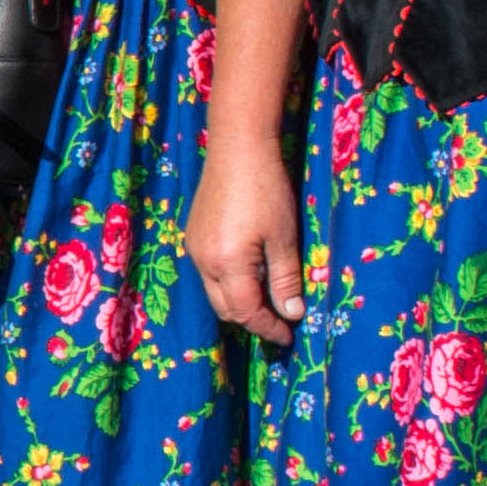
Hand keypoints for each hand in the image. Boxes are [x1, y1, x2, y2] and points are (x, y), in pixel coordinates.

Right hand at [187, 138, 305, 340]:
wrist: (237, 149)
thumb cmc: (266, 190)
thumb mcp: (283, 237)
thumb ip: (286, 279)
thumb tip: (293, 314)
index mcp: (227, 265)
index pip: (247, 312)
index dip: (268, 328)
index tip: (288, 336)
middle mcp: (203, 262)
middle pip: (225, 309)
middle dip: (252, 320)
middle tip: (280, 322)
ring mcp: (194, 248)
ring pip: (215, 292)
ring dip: (239, 302)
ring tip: (267, 299)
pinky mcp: (193, 235)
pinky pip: (209, 273)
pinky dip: (229, 283)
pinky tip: (249, 272)